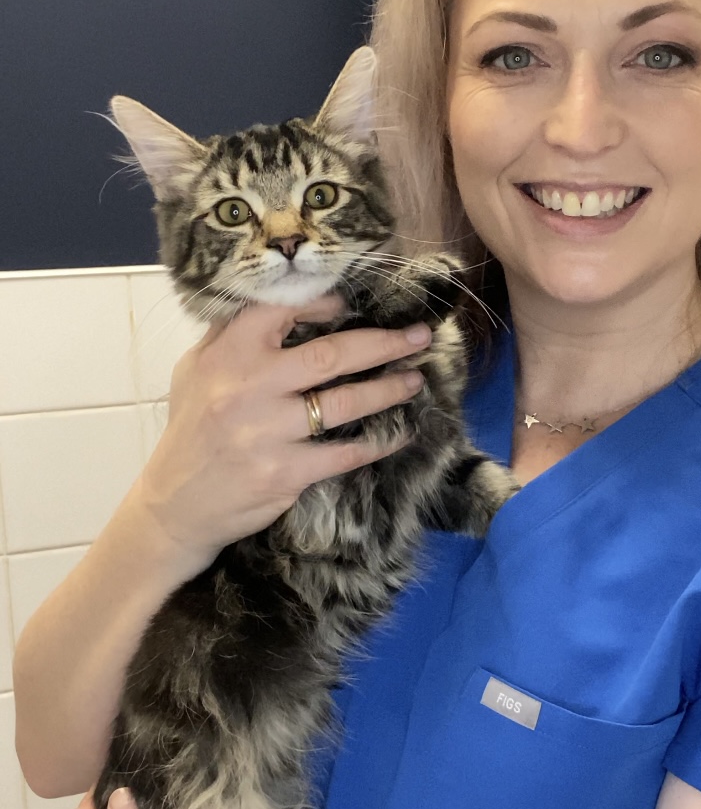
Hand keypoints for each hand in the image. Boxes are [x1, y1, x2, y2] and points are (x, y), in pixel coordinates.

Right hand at [124, 295, 431, 572]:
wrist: (173, 506)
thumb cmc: (191, 429)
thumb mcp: (195, 370)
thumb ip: (233, 335)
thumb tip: (290, 304)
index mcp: (227, 354)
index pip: (281, 310)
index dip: (324, 302)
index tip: (355, 304)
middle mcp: (247, 389)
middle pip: (330, 355)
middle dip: (383, 343)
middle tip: (419, 336)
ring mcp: (267, 433)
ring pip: (345, 403)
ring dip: (388, 390)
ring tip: (415, 379)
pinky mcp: (284, 474)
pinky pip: (345, 453)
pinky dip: (379, 442)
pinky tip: (400, 432)